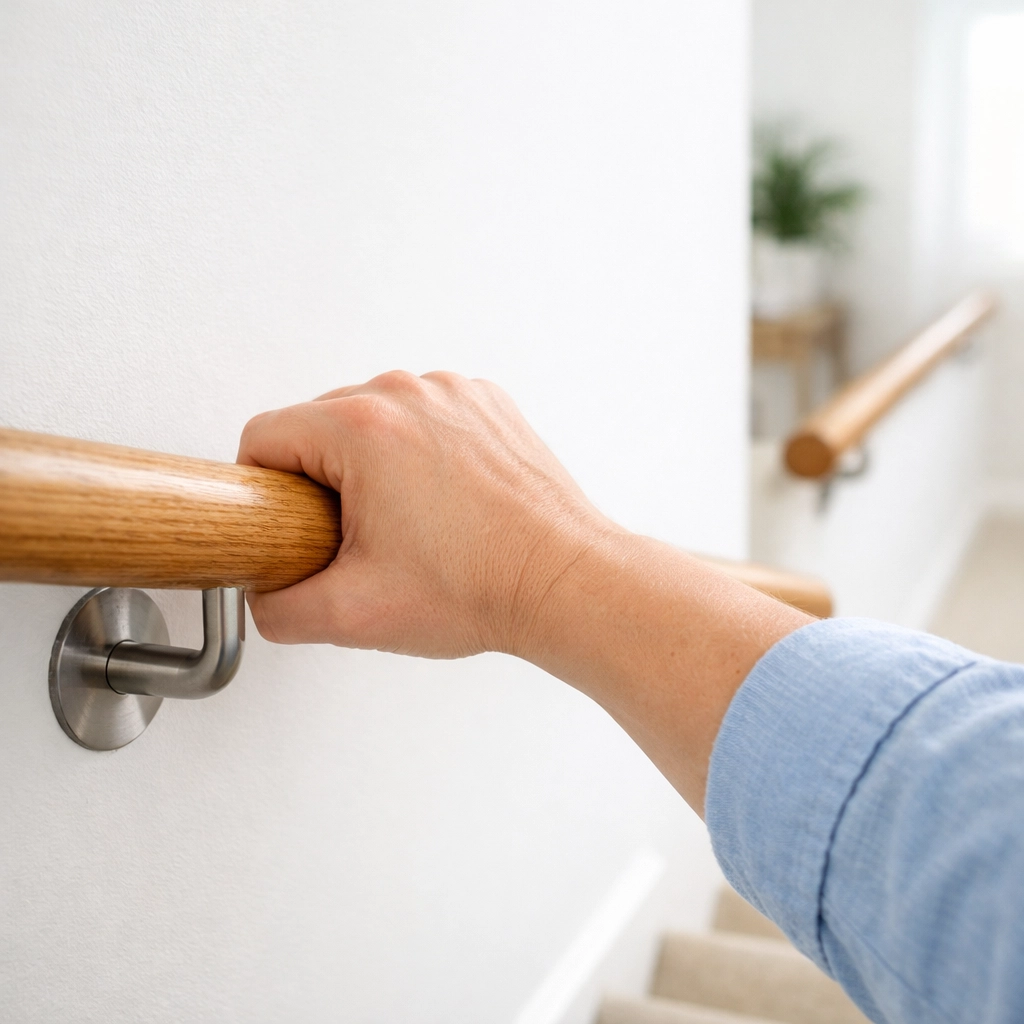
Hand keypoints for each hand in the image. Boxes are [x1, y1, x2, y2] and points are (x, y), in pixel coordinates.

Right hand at [237, 371, 612, 657]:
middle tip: (358, 537)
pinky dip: (421, 451)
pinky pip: (424, 417)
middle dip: (321, 480)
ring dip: (373, 463)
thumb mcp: (353, 614)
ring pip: (372, 418)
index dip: (264, 490)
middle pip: (317, 425)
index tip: (291, 524)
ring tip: (410, 522)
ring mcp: (453, 393)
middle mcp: (408, 394)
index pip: (264, 438)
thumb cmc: (481, 588)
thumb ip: (278, 609)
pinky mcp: (486, 404)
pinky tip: (443, 501)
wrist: (562, 581)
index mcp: (363, 428)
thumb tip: (265, 596)